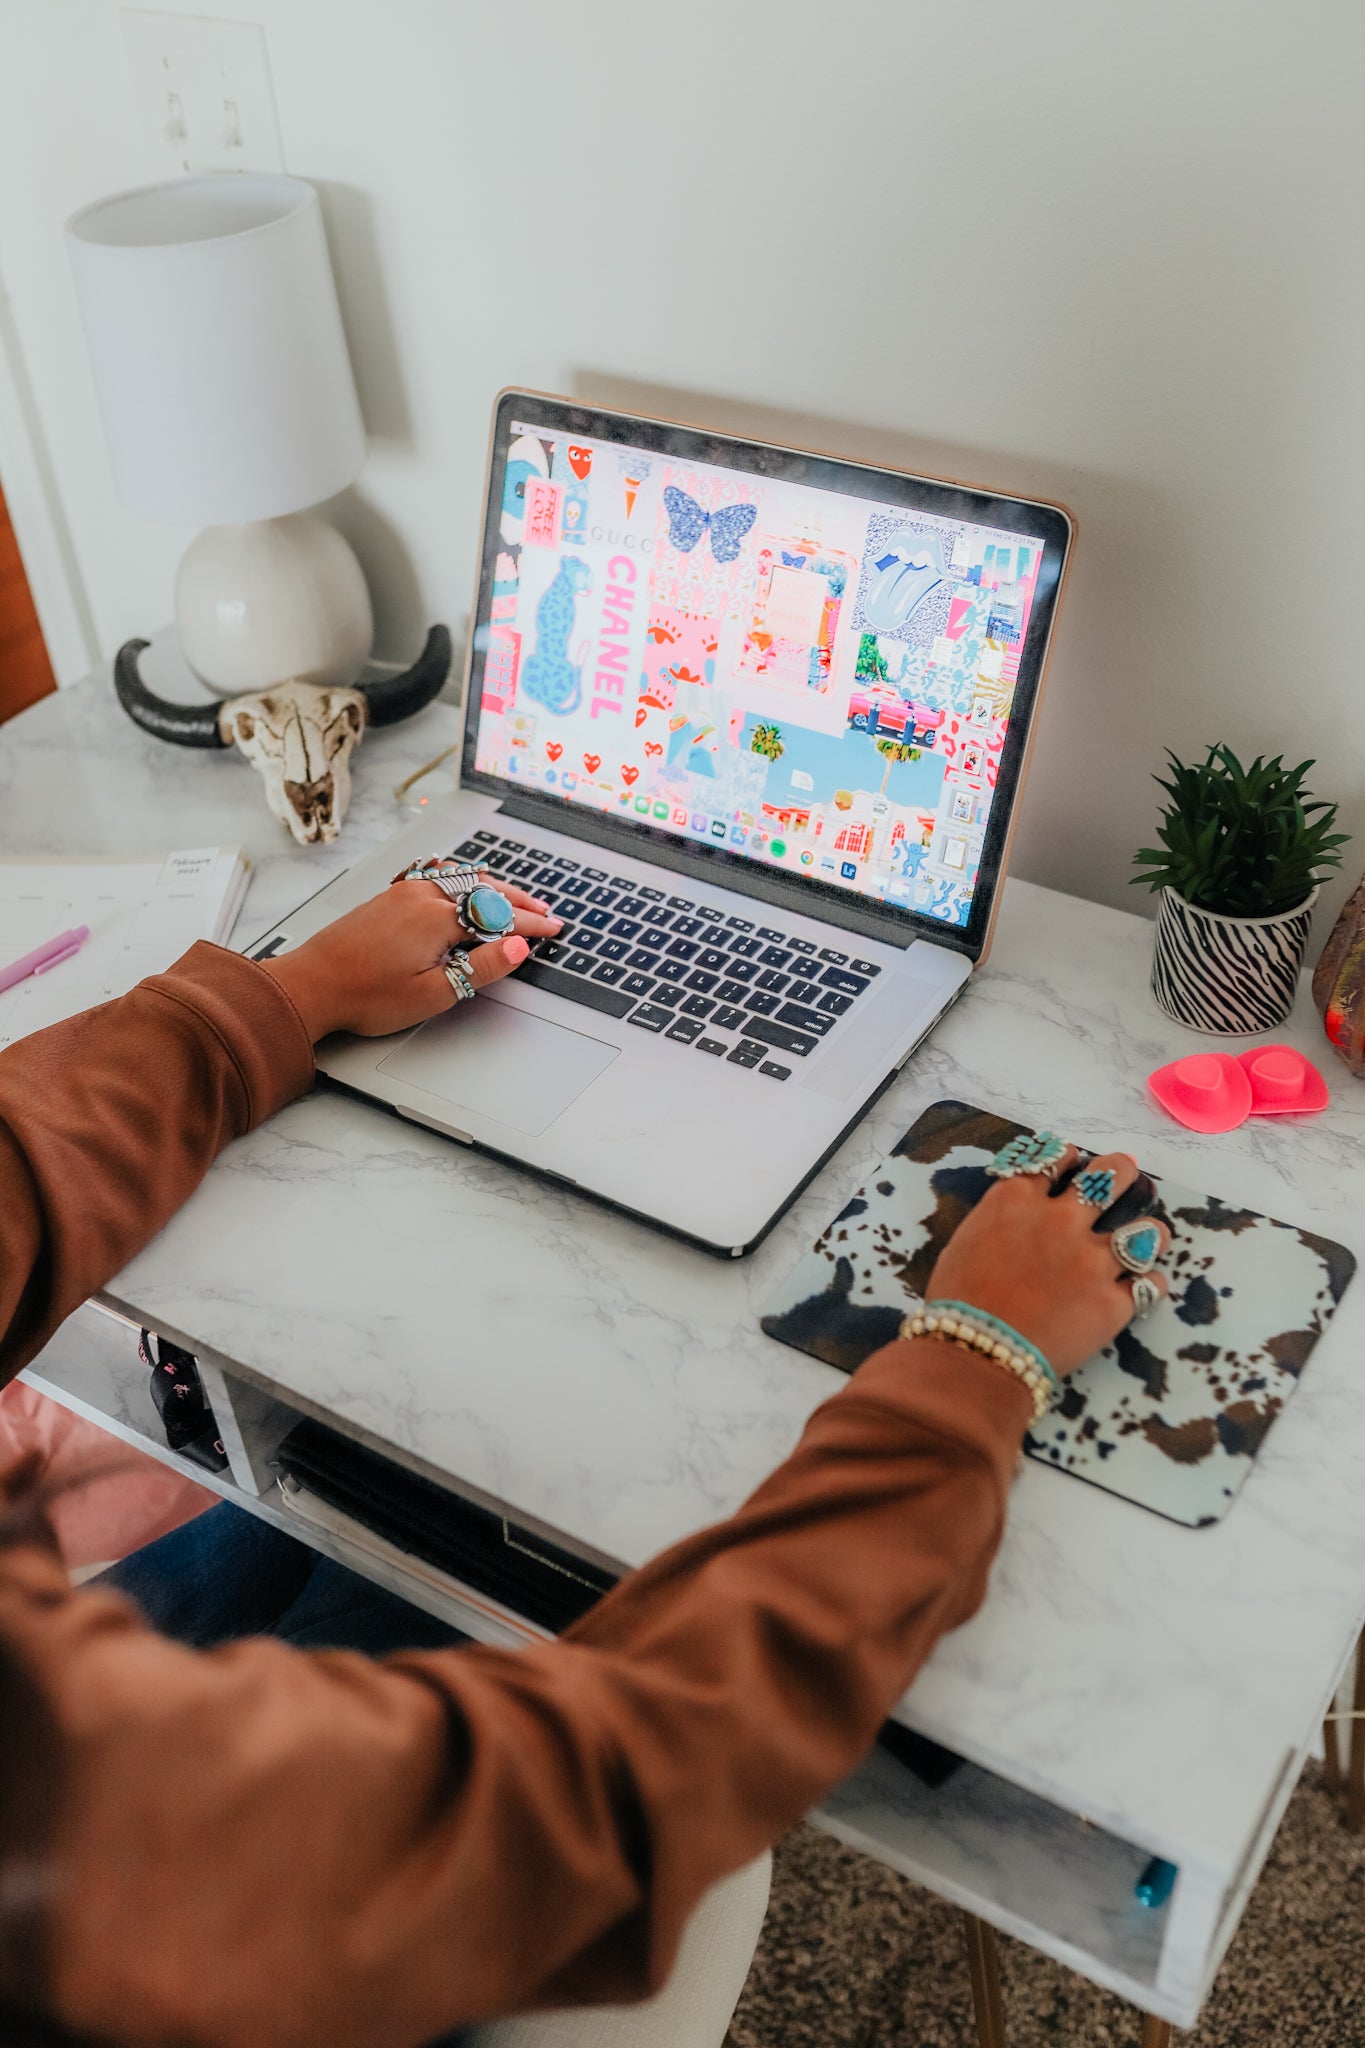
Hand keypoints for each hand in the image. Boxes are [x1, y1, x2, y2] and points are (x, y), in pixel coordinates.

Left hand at [261, 878, 561, 1040]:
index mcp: (438, 919)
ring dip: (493, 887)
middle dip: (519, 901)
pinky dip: (464, 880)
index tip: (553, 930)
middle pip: (485, 891)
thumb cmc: (365, 995)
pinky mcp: (388, 897)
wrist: (310, 984)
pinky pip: (438, 877)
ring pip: (462, 880)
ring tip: (515, 897)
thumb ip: (480, 968)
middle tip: (544, 912)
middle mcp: (423, 897)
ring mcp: (403, 893)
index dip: (530, 925)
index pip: (499, 917)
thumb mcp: (433, 994)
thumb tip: (518, 947)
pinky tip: (464, 881)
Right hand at [925, 1150, 1169, 1376]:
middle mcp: (1061, 1221)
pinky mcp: (1113, 1302)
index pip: (1055, 1158)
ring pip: (1148, 1231)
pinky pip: (1151, 1285)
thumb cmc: (957, 1303)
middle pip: (1111, 1175)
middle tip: (1124, 1179)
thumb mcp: (965, 1243)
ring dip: (1150, 1232)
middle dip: (1121, 1173)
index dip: (1069, 1158)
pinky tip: (1140, 1288)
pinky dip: (1148, 1285)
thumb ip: (999, 1220)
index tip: (1074, 1166)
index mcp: (1017, 1201)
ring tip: (1148, 1238)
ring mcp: (1093, 1261)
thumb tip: (1019, 1217)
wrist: (974, 1356)